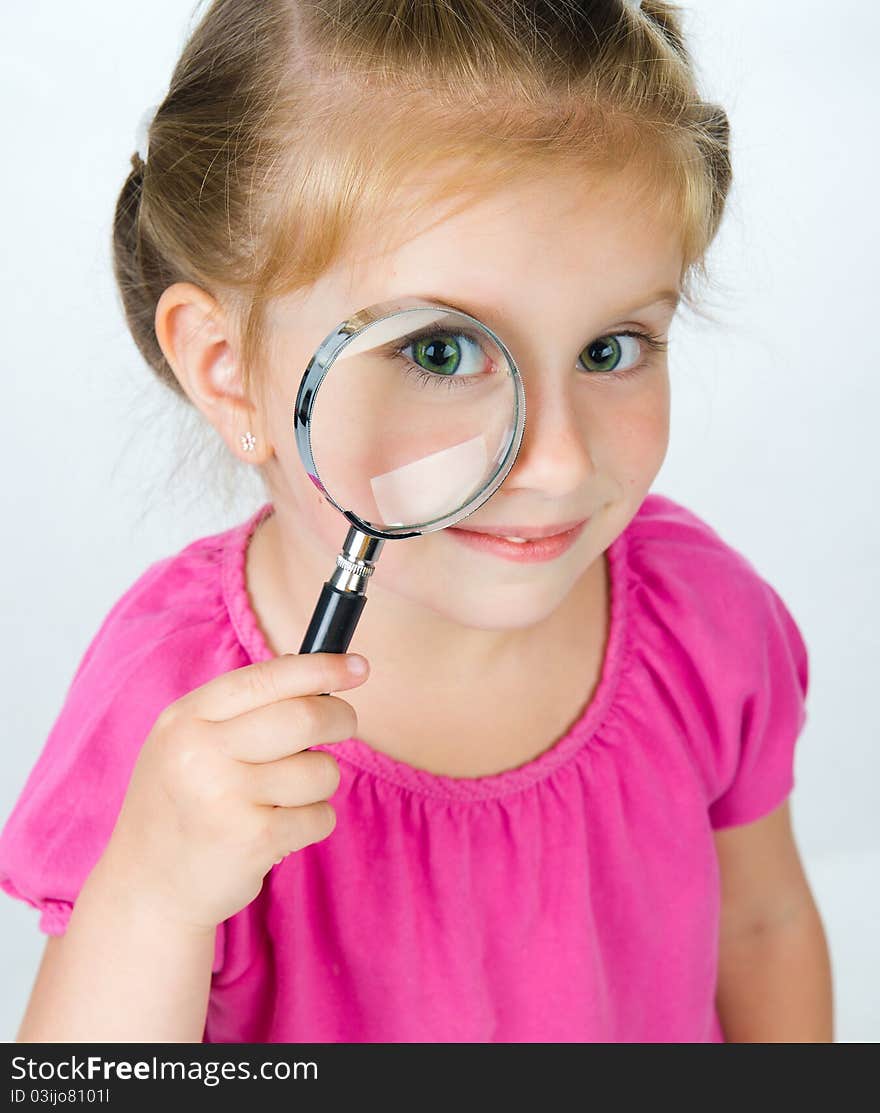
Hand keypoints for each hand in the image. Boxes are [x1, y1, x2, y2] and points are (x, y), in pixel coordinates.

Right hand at [94, 652, 368, 931]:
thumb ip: (243, 708)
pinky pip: (321, 816)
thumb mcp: (187, 742)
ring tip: (283, 798)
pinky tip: (278, 832)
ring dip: (319, 783)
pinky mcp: (253, 841)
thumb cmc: (181, 804)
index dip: (322, 668)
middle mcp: (200, 753)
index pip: (267, 677)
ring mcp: (225, 798)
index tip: (358, 666)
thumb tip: (320, 672)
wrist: (145, 889)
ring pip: (321, 770)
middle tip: (344, 726)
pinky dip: (312, 822)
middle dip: (341, 718)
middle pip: (305, 717)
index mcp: (186, 718)